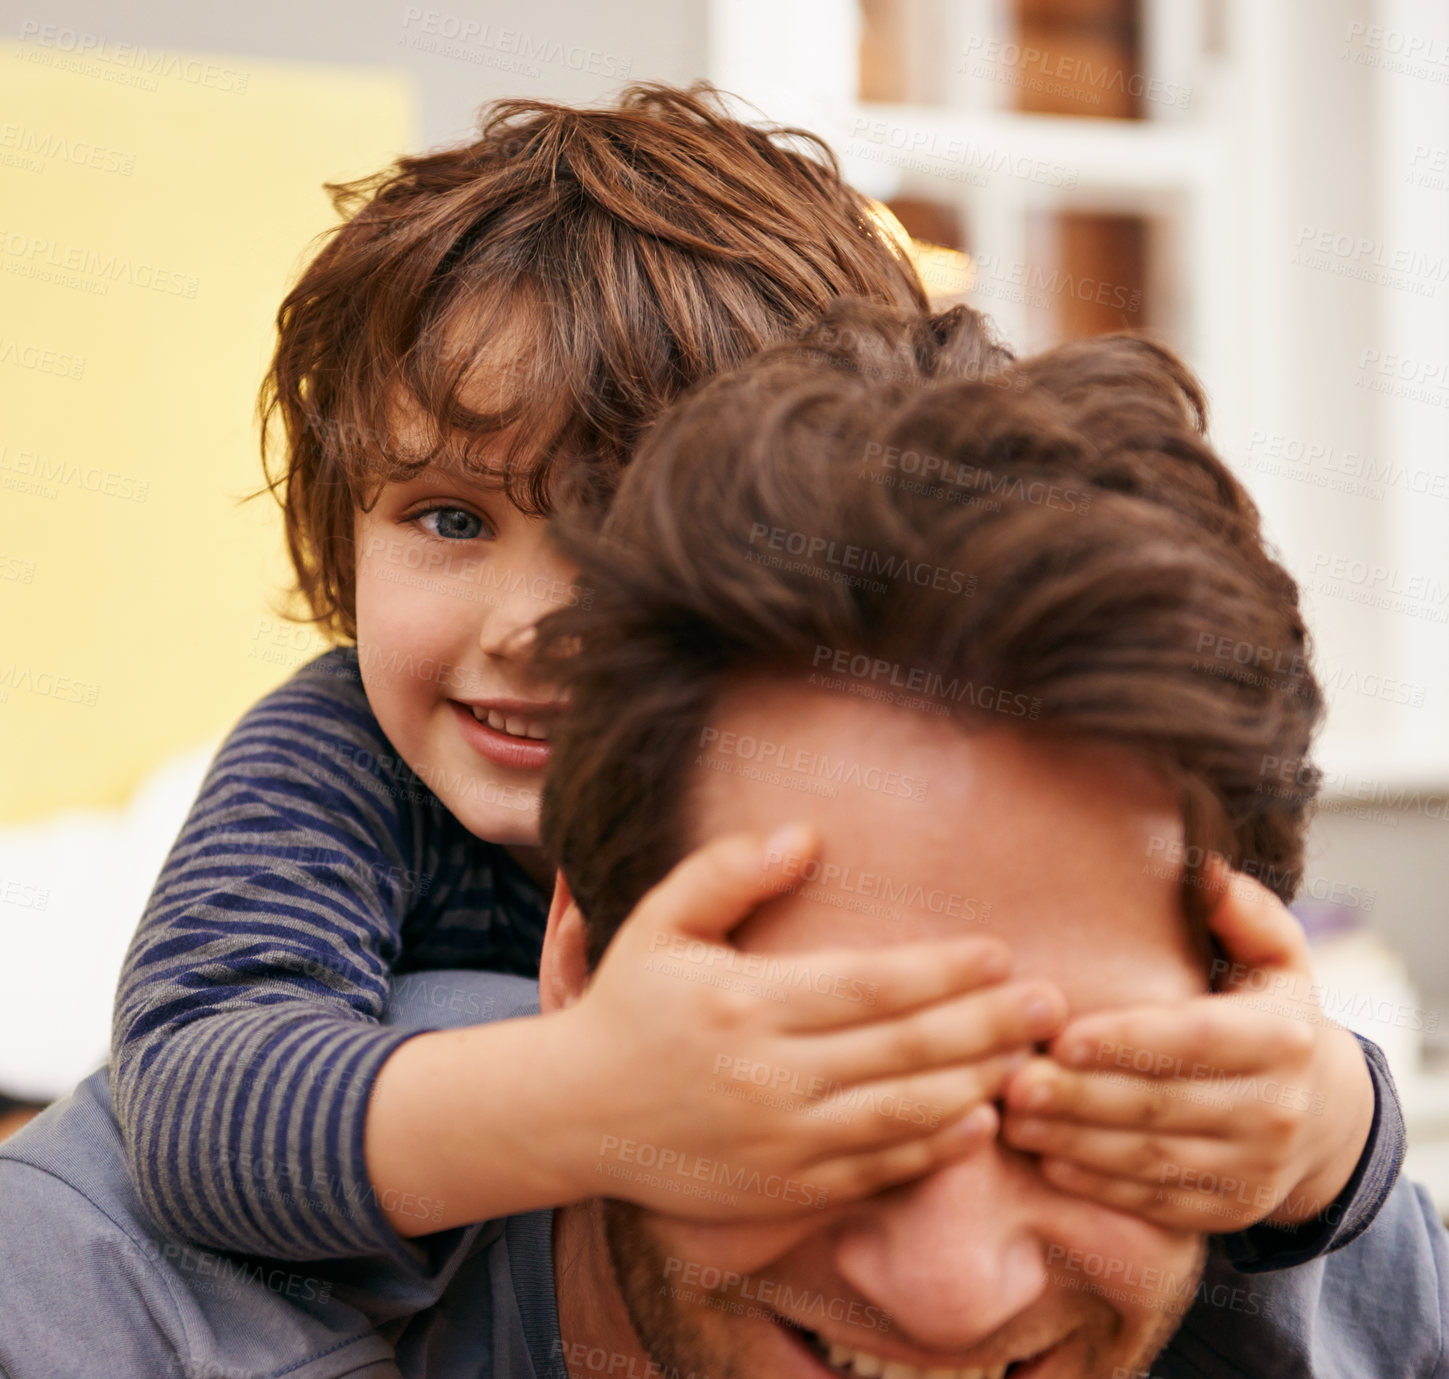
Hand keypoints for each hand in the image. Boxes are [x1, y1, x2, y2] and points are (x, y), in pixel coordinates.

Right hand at [552, 824, 1067, 1219]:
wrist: (575, 1114)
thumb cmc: (629, 1005)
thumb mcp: (661, 921)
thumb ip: (727, 871)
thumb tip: (804, 836)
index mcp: (745, 1003)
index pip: (868, 986)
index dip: (942, 970)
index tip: (998, 951)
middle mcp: (769, 1076)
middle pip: (903, 1051)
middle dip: (986, 1025)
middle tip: (1049, 1004)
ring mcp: (779, 1141)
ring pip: (902, 1116)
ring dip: (975, 1085)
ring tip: (1031, 1057)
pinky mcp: (781, 1189)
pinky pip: (874, 1172)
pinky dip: (933, 1151)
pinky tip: (978, 1122)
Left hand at [998, 860, 1374, 1231]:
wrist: (1324, 1116)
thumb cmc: (1271, 1014)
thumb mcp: (1276, 957)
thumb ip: (1242, 912)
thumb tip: (1203, 868)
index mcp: (1283, 1040)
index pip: (1194, 1039)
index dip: (1126, 1040)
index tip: (1060, 1035)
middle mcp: (1276, 1110)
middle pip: (1162, 1105)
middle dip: (1080, 1096)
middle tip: (1010, 1082)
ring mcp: (1254, 1169)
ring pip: (1151, 1157)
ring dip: (1075, 1141)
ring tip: (1011, 1118)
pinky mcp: (1229, 1211)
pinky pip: (1155, 1202)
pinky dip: (1099, 1185)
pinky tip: (1047, 1159)